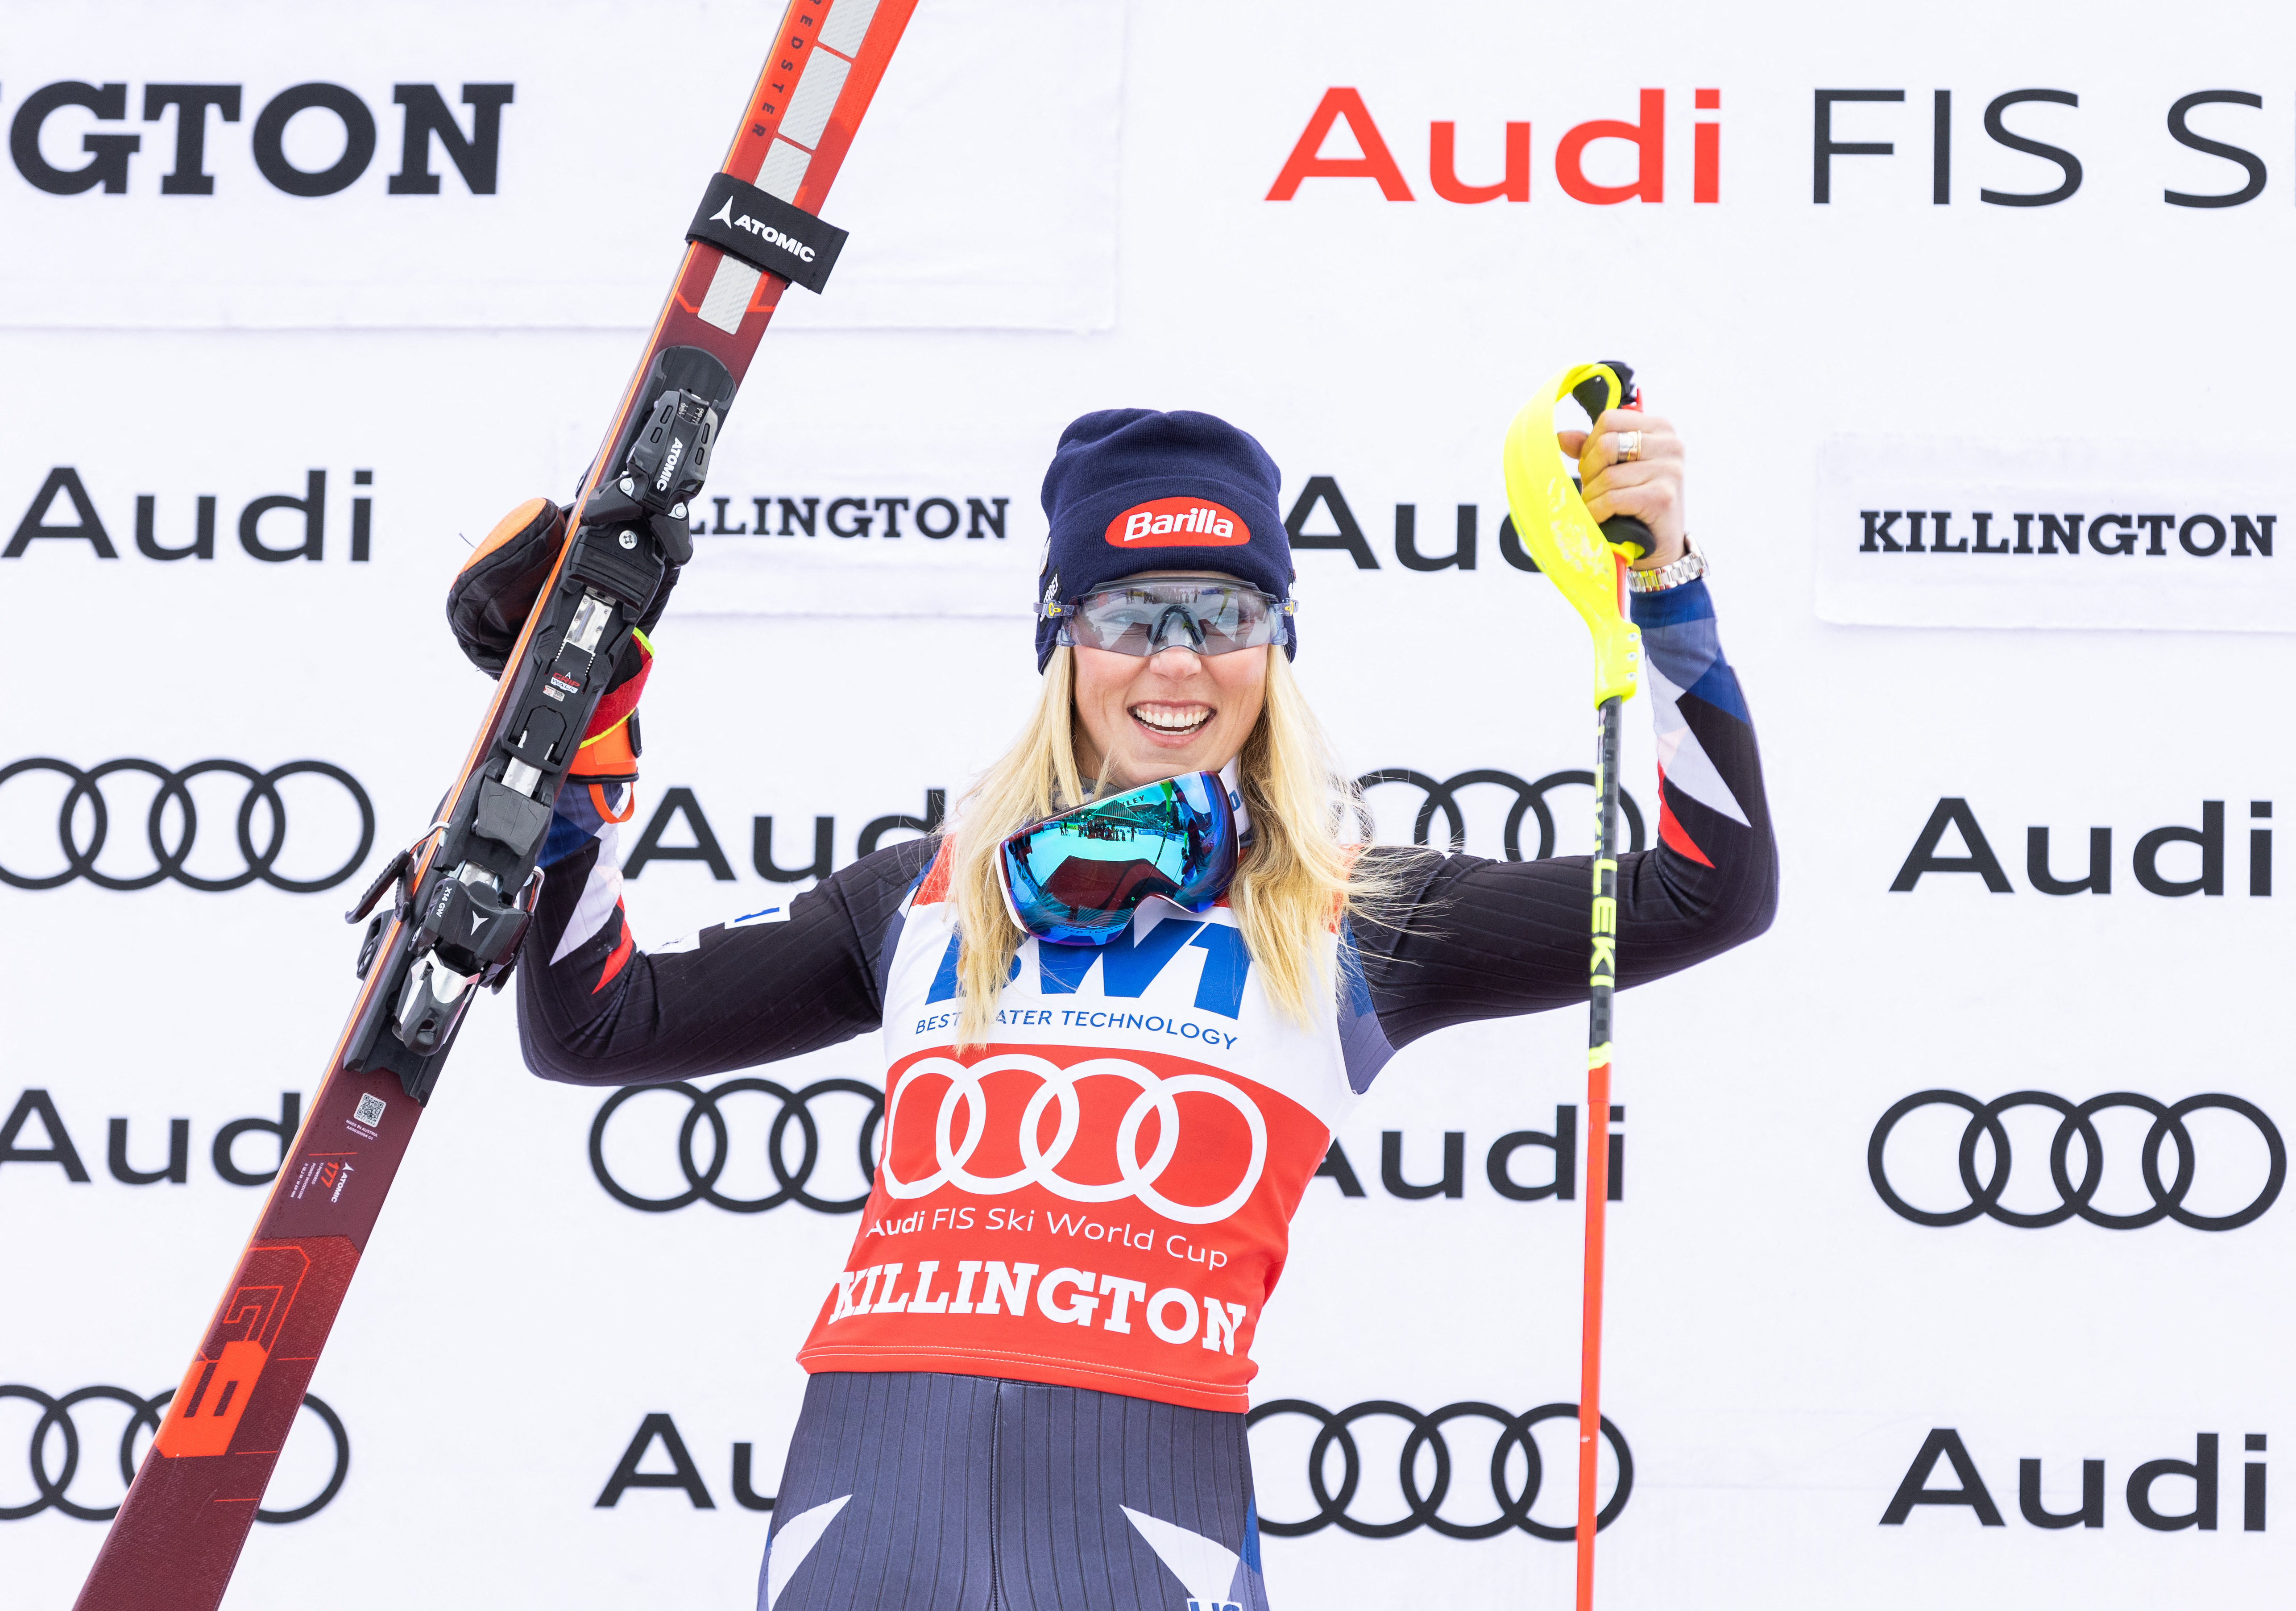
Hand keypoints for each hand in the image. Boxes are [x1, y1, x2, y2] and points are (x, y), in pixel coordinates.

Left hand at [1555, 409, 1685, 568]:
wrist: (1661, 544)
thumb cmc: (1636, 502)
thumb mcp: (1617, 469)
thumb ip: (1591, 449)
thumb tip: (1560, 437)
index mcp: (1660, 428)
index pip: (1609, 419)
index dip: (1591, 443)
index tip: (1593, 466)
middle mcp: (1671, 444)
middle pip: (1607, 444)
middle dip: (1590, 470)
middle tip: (1593, 488)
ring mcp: (1670, 470)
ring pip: (1607, 475)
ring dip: (1592, 496)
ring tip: (1596, 507)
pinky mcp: (1662, 497)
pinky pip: (1612, 498)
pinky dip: (1597, 511)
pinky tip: (1599, 518)